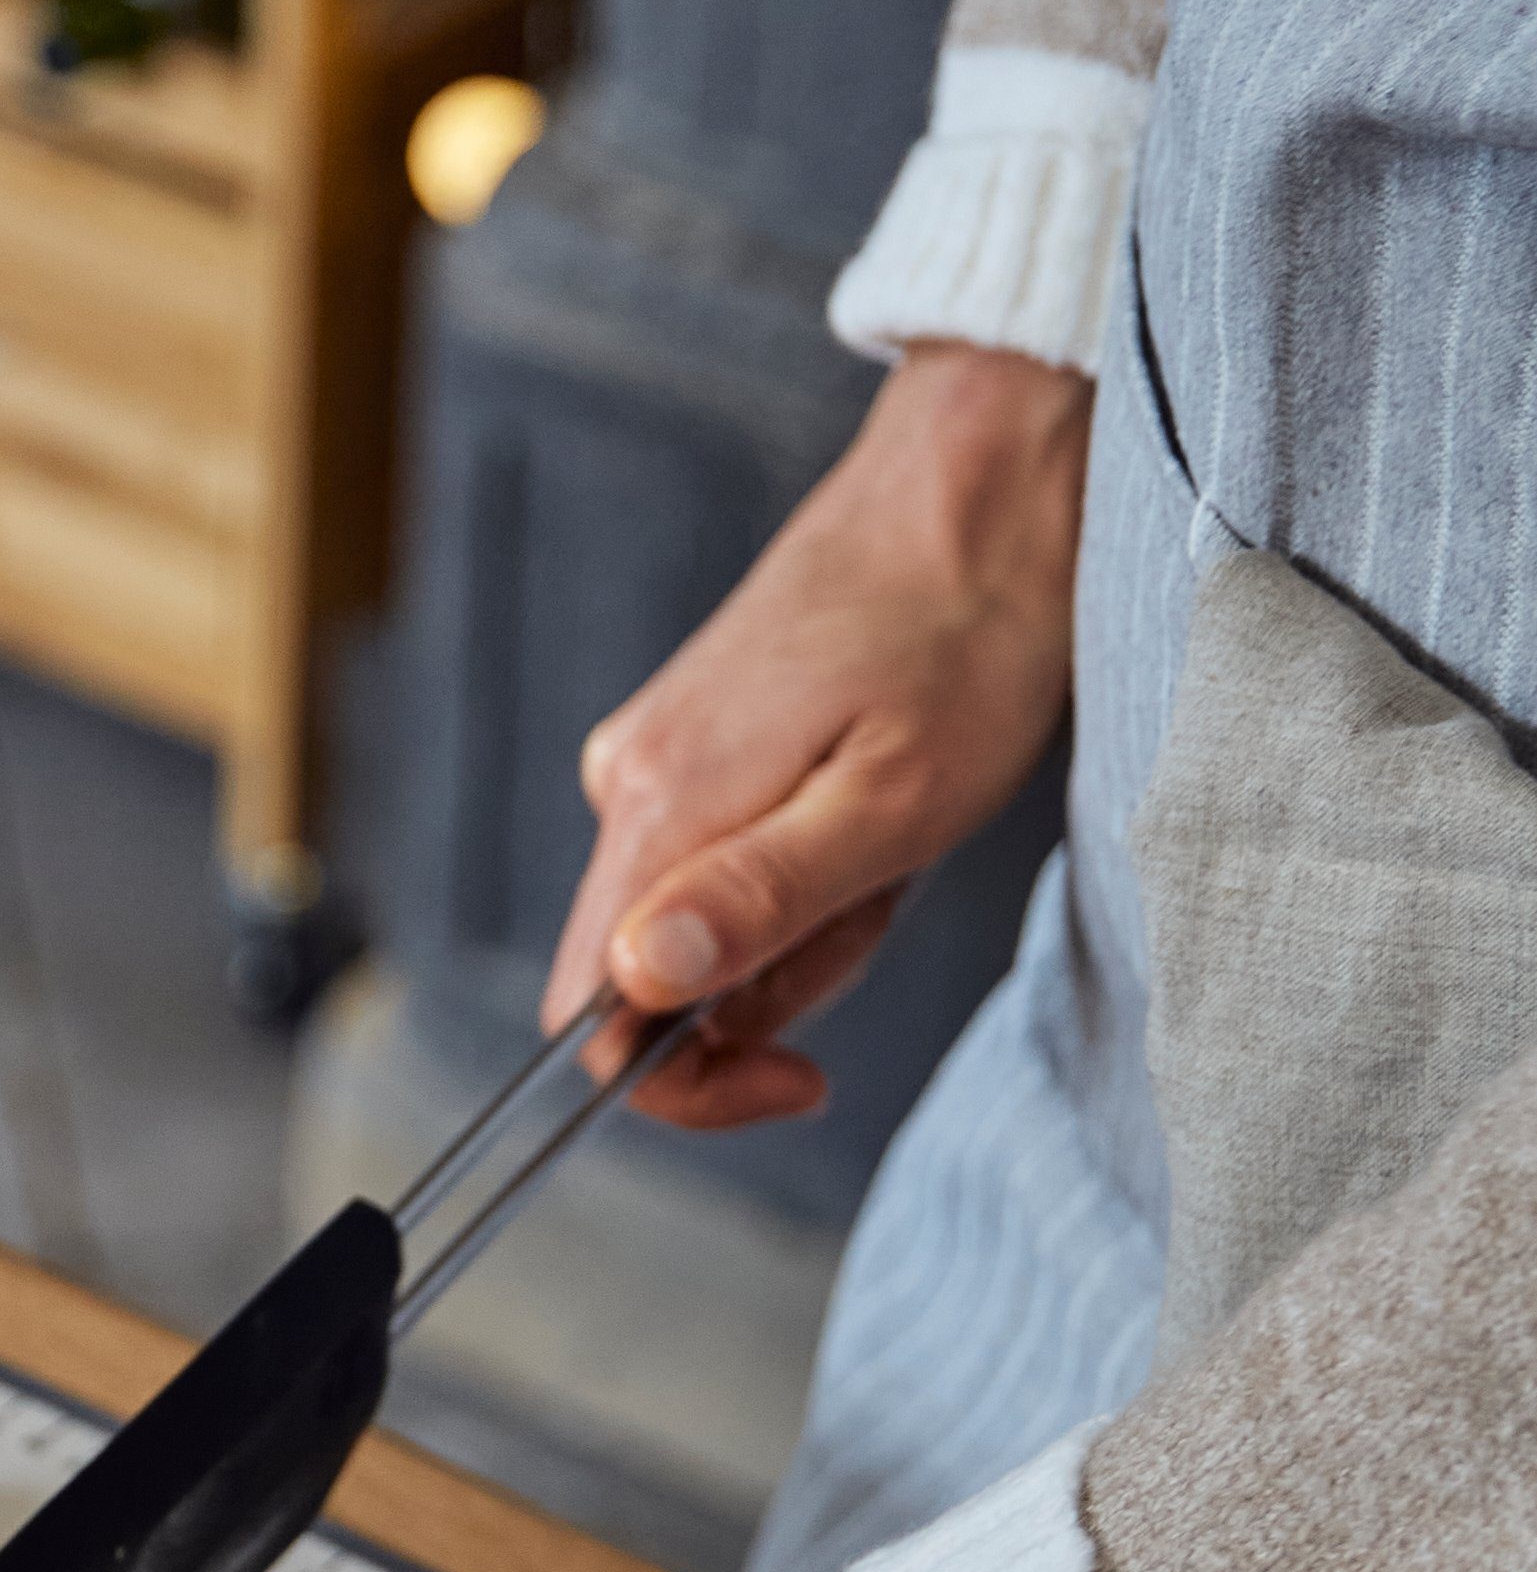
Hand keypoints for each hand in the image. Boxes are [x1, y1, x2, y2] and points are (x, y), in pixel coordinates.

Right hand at [546, 337, 1088, 1130]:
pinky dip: (809, 866)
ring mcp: (654, 756)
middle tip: (886, 894)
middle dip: (775, 985)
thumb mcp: (894, 801)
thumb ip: (760, 901)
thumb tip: (637, 985)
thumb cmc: (966, 635)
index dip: (688, 1085)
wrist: (981, 487)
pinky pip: (724, 863)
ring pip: (700, 925)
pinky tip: (874, 798)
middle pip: (653, 980)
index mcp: (660, 805)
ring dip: (808, 921)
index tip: (805, 1076)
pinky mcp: (692, 740)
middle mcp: (626, 782)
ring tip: (896, 824)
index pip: (591, 1020)